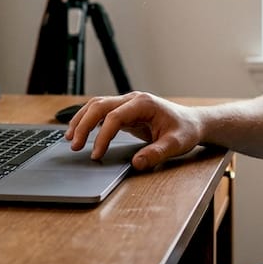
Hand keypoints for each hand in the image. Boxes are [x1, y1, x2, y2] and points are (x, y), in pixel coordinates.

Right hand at [64, 91, 201, 169]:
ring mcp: (127, 103)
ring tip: (70, 138)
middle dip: (83, 125)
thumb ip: (157, 153)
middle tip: (74, 145)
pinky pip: (101, 112)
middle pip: (100, 106)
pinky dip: (88, 120)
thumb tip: (136, 163)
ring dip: (81, 120)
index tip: (96, 154)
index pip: (115, 117)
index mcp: (144, 104)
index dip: (102, 136)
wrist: (192, 122)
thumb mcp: (176, 144)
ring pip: (97, 105)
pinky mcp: (125, 111)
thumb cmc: (185, 131)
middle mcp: (133, 99)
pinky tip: (80, 132)